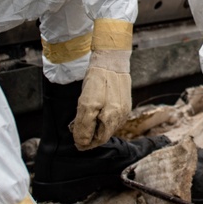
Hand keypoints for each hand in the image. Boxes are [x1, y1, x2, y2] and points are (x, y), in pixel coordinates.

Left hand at [72, 19, 132, 149]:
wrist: (111, 60)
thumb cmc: (97, 81)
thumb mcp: (86, 104)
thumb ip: (84, 125)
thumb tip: (82, 142)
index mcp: (113, 118)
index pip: (99, 140)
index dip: (87, 143)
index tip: (76, 142)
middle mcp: (122, 116)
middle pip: (105, 134)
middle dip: (91, 135)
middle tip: (78, 130)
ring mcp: (125, 109)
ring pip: (109, 126)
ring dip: (97, 127)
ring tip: (85, 120)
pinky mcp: (125, 103)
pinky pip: (113, 117)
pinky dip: (103, 118)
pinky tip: (95, 111)